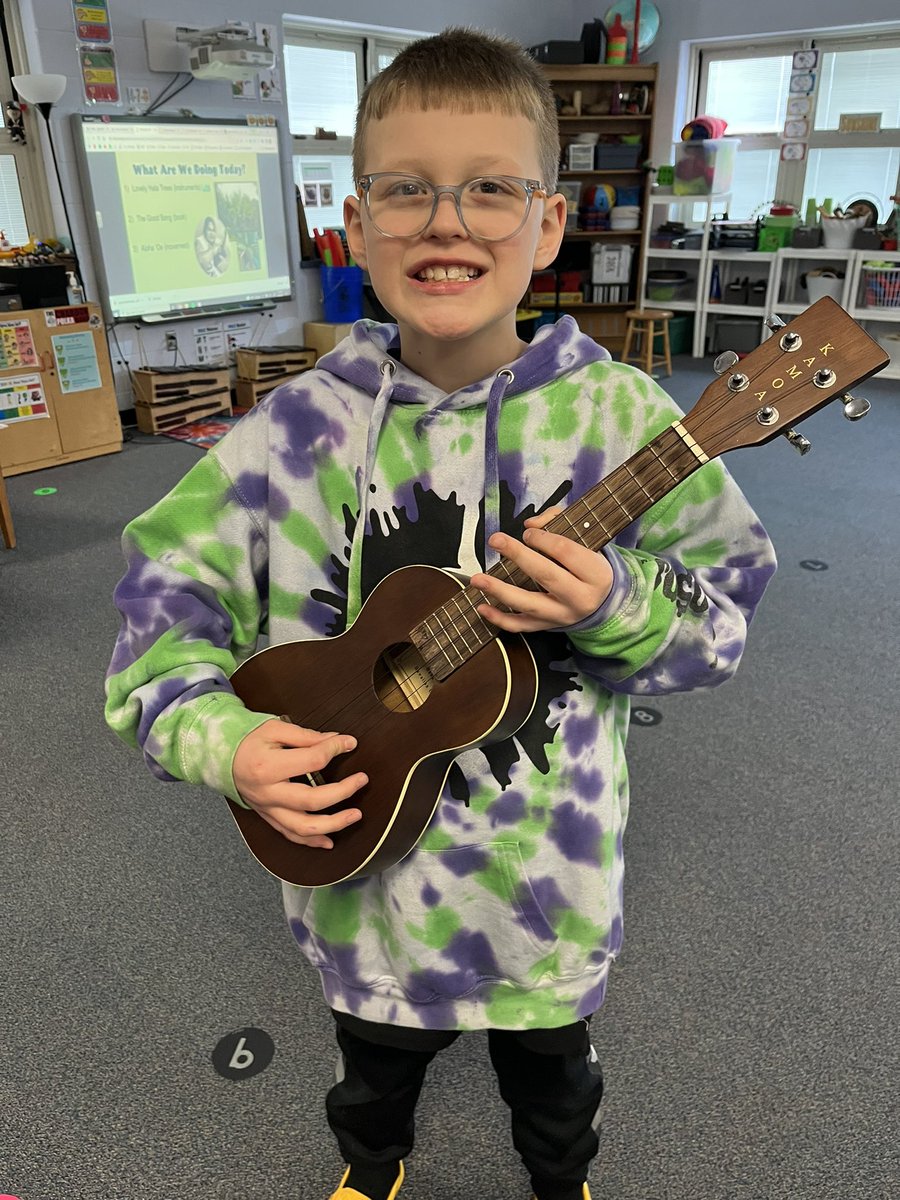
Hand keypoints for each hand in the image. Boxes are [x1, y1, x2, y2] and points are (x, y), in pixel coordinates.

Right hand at [233, 719, 365, 848]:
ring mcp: (268, 809)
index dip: (335, 749)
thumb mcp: (274, 729)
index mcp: (268, 766)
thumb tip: (336, 740)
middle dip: (343, 791)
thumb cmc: (249, 742)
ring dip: (334, 824)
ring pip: (303, 827)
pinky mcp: (269, 818)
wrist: (221, 760)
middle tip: (362, 779)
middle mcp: (268, 793)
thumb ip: (306, 736)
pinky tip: (330, 841)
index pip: (312, 760)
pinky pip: (291, 835)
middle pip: (312, 800)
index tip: (349, 743)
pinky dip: (312, 842)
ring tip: (356, 815)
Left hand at [470, 507, 612, 633]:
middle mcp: (581, 598)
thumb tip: (530, 525)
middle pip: (546, 575)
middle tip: (496, 540)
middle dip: (518, 555)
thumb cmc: (588, 565)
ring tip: (478, 579)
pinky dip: (499, 618)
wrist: (601, 601)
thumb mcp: (585, 540)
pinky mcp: (548, 626)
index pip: (566, 552)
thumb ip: (557, 522)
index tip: (528, 532)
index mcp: (596, 574)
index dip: (543, 538)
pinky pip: (521, 626)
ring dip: (500, 590)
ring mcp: (563, 615)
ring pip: (529, 604)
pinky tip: (482, 607)